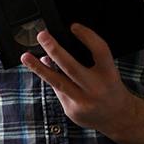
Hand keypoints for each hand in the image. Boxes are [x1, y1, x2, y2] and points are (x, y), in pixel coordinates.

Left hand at [21, 23, 143, 143]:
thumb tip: (55, 52)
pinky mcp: (72, 111)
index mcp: (110, 75)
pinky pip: (57, 91)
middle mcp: (96, 89)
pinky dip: (50, 79)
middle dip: (54, 50)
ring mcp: (83, 102)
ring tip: (25, 56)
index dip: (87, 36)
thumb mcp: (107, 70)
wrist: (118, 118)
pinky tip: (46, 71)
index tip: (73, 26)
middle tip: (42, 36)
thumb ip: (87, 59)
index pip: (100, 51)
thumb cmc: (110, 87)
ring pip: (57, 82)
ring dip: (38, 67)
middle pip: (72, 67)